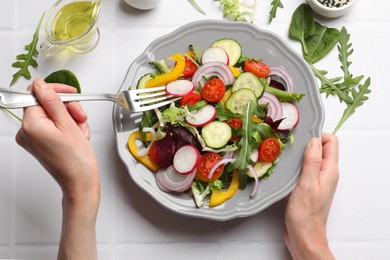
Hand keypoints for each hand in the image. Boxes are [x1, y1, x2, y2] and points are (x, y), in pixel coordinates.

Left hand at [15, 78, 98, 198]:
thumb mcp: (68, 124)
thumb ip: (53, 101)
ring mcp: (32, 138)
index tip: (70, 93)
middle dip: (67, 108)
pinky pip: (52, 126)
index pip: (37, 94)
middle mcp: (26, 131)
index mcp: (30, 125)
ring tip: (81, 131)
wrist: (80, 182)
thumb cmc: (77, 160)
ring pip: (52, 115)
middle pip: (46, 105)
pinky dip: (66, 127)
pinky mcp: (39, 143)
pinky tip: (77, 135)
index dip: (56, 91)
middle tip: (80, 118)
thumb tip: (41, 85)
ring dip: (70, 119)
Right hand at [284, 133, 338, 259]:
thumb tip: (314, 140)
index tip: (301, 136)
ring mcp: (317, 179)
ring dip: (300, 153)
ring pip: (311, 157)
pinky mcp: (308, 185)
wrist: (303, 234)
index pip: (331, 142)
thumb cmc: (306, 212)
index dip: (318, 135)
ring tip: (286, 153)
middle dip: (307, 142)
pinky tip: (285, 166)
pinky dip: (296, 163)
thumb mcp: (308, 183)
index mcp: (330, 170)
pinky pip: (305, 167)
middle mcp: (326, 173)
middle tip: (290, 143)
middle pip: (321, 148)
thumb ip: (312, 161)